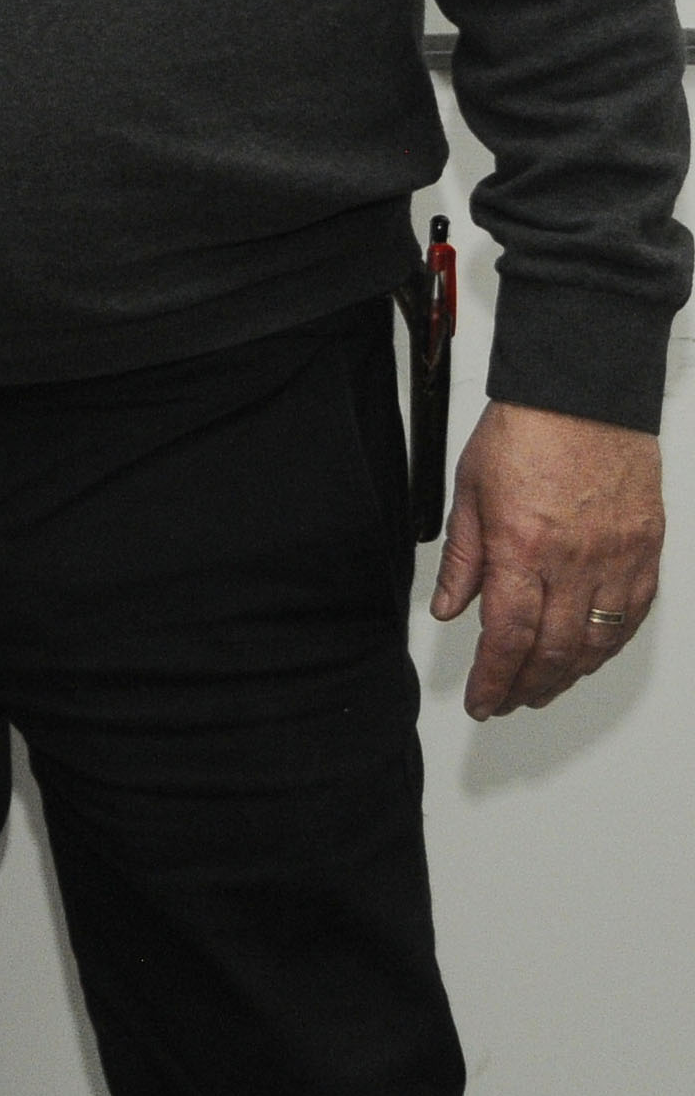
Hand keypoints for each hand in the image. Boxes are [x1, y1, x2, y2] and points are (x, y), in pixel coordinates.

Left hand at [434, 400, 662, 717]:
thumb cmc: (526, 432)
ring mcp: (616, 558)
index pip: (507, 636)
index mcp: (522, 547)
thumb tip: (450, 608)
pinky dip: (610, 644)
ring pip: (597, 642)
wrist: (583, 394)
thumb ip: (463, 559)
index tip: (481, 700)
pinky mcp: (646, 550)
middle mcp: (574, 561)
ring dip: (568, 675)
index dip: (493, 679)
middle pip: (553, 650)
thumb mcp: (469, 492)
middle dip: (527, 686)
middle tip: (508, 700)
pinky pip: (633, 615)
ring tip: (542, 687)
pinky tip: (589, 654)